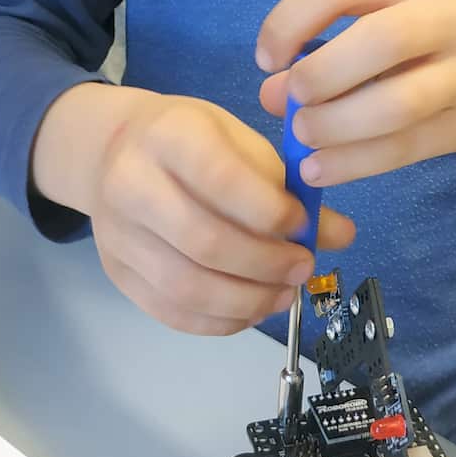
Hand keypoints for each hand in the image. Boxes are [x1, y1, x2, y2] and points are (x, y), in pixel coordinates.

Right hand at [32, 84, 354, 334]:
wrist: (114, 150)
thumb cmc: (191, 141)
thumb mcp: (241, 142)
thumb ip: (288, 187)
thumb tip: (341, 235)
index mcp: (168, 136)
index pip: (219, 180)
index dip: (270, 212)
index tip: (304, 225)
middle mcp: (131, 184)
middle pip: (203, 241)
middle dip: (265, 264)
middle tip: (303, 267)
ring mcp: (118, 235)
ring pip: (186, 287)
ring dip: (247, 300)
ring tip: (284, 293)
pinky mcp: (117, 273)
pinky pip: (171, 312)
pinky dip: (219, 321)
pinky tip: (251, 309)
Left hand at [255, 0, 455, 186]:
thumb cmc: (445, 33)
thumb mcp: (396, 13)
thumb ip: (332, 42)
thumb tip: (270, 92)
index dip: (290, 21)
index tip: (268, 57)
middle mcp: (449, 17)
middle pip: (376, 42)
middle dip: (320, 76)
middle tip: (293, 101)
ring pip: (395, 105)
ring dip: (336, 126)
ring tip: (304, 137)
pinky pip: (407, 148)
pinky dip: (356, 163)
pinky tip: (321, 169)